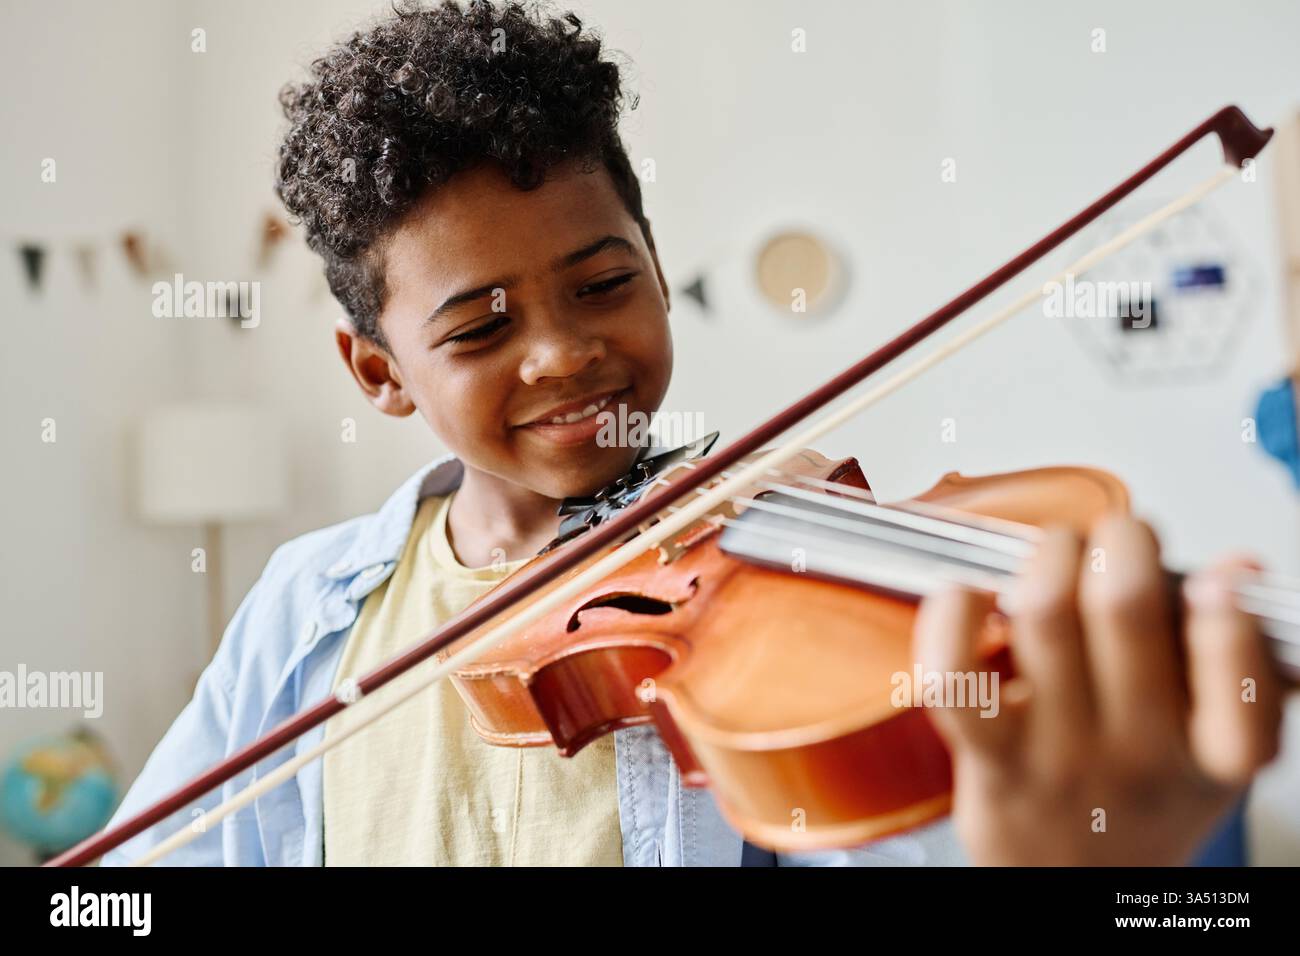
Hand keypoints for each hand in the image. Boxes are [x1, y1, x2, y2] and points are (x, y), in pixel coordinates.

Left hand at [913, 514, 1283, 864]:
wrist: (1071, 884)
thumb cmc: (1136, 792)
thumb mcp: (1211, 740)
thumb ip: (1236, 661)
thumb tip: (1239, 566)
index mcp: (1215, 750)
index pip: (1241, 689)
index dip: (1226, 620)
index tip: (1212, 581)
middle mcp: (1140, 753)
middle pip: (1125, 607)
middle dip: (1118, 541)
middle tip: (1113, 542)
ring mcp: (1059, 756)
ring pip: (1045, 616)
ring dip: (1046, 557)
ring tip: (1054, 557)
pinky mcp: (989, 758)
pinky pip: (954, 676)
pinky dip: (952, 615)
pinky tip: (968, 596)